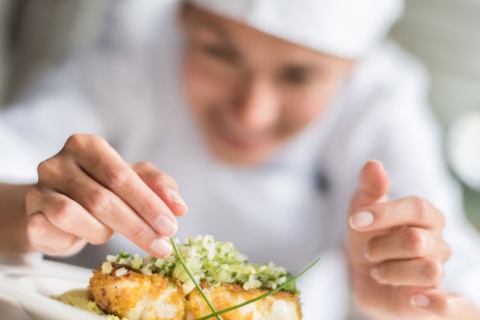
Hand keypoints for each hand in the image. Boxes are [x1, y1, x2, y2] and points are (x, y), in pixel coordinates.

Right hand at [26, 134, 186, 257]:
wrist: (59, 206)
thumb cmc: (102, 189)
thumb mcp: (134, 180)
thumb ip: (158, 186)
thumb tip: (179, 207)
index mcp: (87, 145)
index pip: (122, 176)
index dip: (148, 204)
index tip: (171, 227)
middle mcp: (59, 162)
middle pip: (103, 199)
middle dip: (138, 227)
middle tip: (162, 246)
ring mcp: (39, 188)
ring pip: (74, 215)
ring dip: (102, 232)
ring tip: (110, 233)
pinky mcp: (30, 214)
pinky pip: (54, 232)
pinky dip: (75, 238)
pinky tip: (84, 236)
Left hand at [347, 160, 469, 318]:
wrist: (364, 278)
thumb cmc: (368, 238)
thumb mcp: (361, 211)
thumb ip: (369, 188)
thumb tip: (373, 164)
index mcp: (425, 216)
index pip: (416, 208)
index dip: (384, 214)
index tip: (355, 220)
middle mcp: (438, 243)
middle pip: (416, 240)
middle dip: (380, 246)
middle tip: (368, 252)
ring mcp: (439, 273)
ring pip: (428, 269)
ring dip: (391, 271)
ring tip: (378, 272)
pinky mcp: (438, 303)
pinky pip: (458, 307)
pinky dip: (441, 304)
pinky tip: (417, 300)